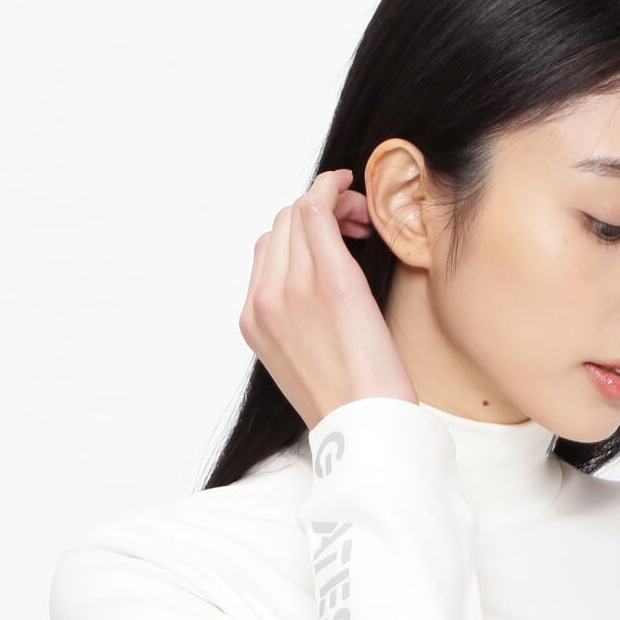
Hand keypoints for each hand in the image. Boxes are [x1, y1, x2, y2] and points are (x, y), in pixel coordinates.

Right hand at [239, 167, 417, 430]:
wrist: (365, 430)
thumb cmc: (348, 404)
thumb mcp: (305, 363)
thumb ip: (296, 323)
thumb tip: (313, 297)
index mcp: (254, 322)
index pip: (266, 251)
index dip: (298, 232)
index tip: (334, 236)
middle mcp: (263, 301)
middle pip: (279, 226)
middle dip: (317, 212)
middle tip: (355, 223)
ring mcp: (292, 288)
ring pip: (297, 214)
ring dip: (331, 201)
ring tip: (361, 218)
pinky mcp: (330, 280)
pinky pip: (316, 208)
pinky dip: (333, 188)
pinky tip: (353, 191)